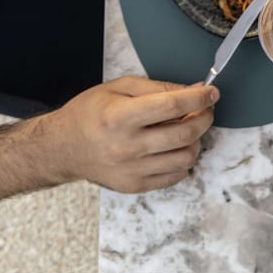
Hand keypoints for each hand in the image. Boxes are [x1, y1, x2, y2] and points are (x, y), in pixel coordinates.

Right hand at [42, 76, 216, 192]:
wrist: (61, 148)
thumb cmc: (89, 113)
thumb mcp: (119, 87)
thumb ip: (159, 87)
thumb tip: (195, 90)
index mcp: (120, 116)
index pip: (172, 106)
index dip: (198, 98)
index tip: (212, 92)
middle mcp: (126, 146)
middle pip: (185, 134)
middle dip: (204, 117)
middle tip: (204, 109)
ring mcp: (131, 169)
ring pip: (186, 157)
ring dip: (196, 141)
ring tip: (186, 130)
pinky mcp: (133, 186)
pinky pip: (175, 176)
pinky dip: (183, 161)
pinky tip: (174, 148)